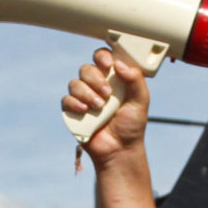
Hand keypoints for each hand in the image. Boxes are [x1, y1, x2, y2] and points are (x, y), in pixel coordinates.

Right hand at [61, 46, 148, 165]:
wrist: (120, 150)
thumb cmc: (132, 125)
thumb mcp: (140, 101)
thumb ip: (135, 80)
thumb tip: (119, 64)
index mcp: (112, 79)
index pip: (103, 58)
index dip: (102, 57)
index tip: (108, 65)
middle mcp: (96, 85)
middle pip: (86, 69)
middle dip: (95, 79)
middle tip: (107, 94)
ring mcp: (83, 98)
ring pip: (75, 83)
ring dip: (86, 93)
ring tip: (99, 107)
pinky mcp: (73, 111)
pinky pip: (66, 100)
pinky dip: (75, 103)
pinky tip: (85, 111)